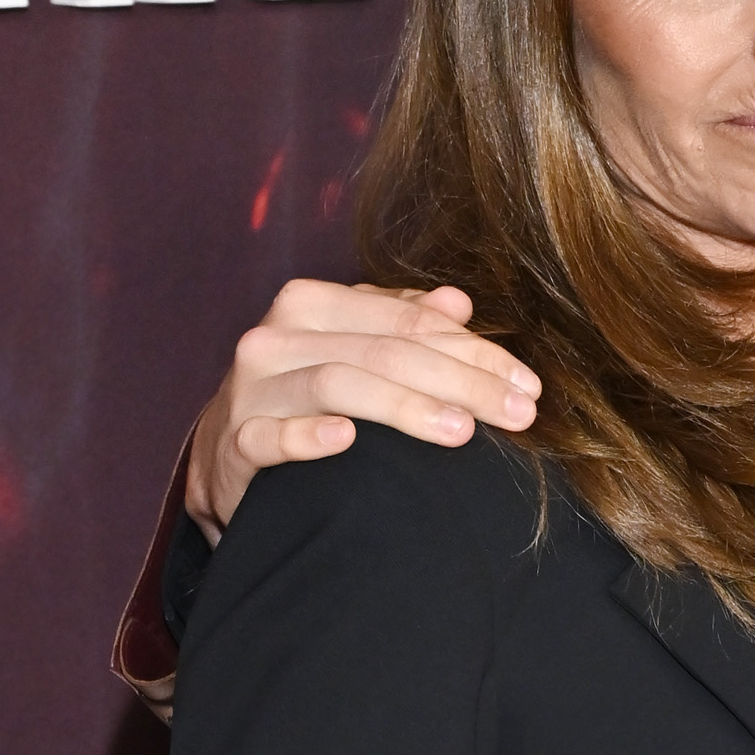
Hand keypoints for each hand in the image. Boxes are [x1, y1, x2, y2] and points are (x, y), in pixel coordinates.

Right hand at [185, 282, 539, 536]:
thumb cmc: (303, 395)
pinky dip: (308, 437)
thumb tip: (458, 303)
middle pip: (386, 351)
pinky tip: (347, 439)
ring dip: (406, 407)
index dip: (476, 352)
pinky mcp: (235, 441)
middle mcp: (278, 337)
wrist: (227, 452)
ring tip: (462, 431)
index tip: (528, 386)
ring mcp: (253, 389)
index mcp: (313, 304)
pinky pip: (271, 437)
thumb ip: (402, 324)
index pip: (410, 322)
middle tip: (518, 413)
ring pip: (339, 384)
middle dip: (462, 382)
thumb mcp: (352, 350)